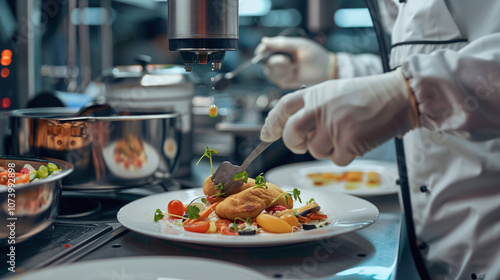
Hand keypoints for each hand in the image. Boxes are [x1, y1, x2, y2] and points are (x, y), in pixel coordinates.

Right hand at [254, 36, 336, 88]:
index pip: (264, 49)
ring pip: (269, 72)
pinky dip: (284, 76)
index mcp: (281, 48)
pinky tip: (294, 73)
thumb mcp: (299, 45)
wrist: (326, 70)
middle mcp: (278, 60)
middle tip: (288, 61)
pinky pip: (276, 79)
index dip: (261, 51)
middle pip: (265, 62)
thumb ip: (281, 43)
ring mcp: (280, 71)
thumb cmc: (314, 55)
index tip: (263, 52)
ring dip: (281, 69)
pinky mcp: (284, 81)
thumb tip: (264, 40)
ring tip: (294, 67)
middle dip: (276, 62)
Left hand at [260, 68, 418, 165]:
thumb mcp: (334, 91)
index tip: (266, 134)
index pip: (283, 107)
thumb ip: (313, 106)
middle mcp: (320, 107)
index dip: (272, 123)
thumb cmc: (368, 95)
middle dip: (294, 143)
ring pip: (314, 150)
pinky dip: (345, 155)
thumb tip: (291, 127)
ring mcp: (334, 125)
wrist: (400, 96)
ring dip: (327, 148)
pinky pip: (335, 160)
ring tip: (346, 133)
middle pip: (291, 133)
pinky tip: (358, 140)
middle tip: (303, 143)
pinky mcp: (348, 141)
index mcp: (315, 93)